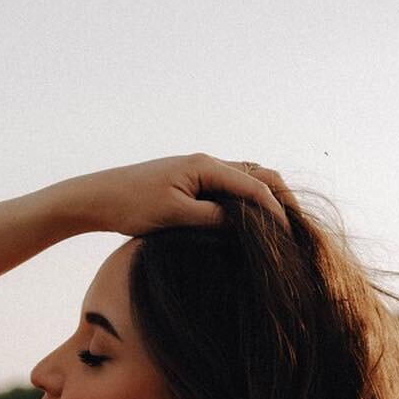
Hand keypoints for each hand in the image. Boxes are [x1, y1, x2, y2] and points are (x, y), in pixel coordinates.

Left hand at [55, 154, 289, 236]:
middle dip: (281, 198)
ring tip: (282, 224)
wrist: (101, 196)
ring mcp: (201, 170)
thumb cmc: (132, 206)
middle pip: (259, 174)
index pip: (255, 187)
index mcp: (206, 167)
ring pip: (248, 178)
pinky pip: (232, 186)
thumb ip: (212, 219)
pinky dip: (250, 199)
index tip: (289, 236)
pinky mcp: (193, 181)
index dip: (276, 211)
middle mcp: (208, 163)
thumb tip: (244, 225)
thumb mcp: (175, 217)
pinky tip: (253, 220)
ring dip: (268, 197)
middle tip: (297, 226)